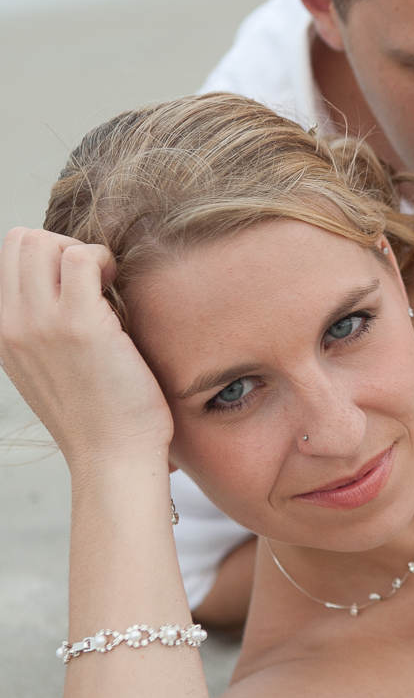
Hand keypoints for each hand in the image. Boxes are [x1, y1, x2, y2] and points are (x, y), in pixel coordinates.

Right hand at [0, 228, 172, 468]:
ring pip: (44, 241)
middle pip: (20, 239)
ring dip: (83, 251)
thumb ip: (38, 327)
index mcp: (1, 333)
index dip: (46, 256)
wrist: (111, 457)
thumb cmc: (95, 413)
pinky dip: (105, 261)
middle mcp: (11, 325)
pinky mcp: (79, 325)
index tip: (77, 284)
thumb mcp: (45, 367)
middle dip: (62, 246)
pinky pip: (82, 256)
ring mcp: (41, 324)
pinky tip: (117, 291)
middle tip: (92, 280)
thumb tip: (62, 281)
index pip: (6, 256)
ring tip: (104, 286)